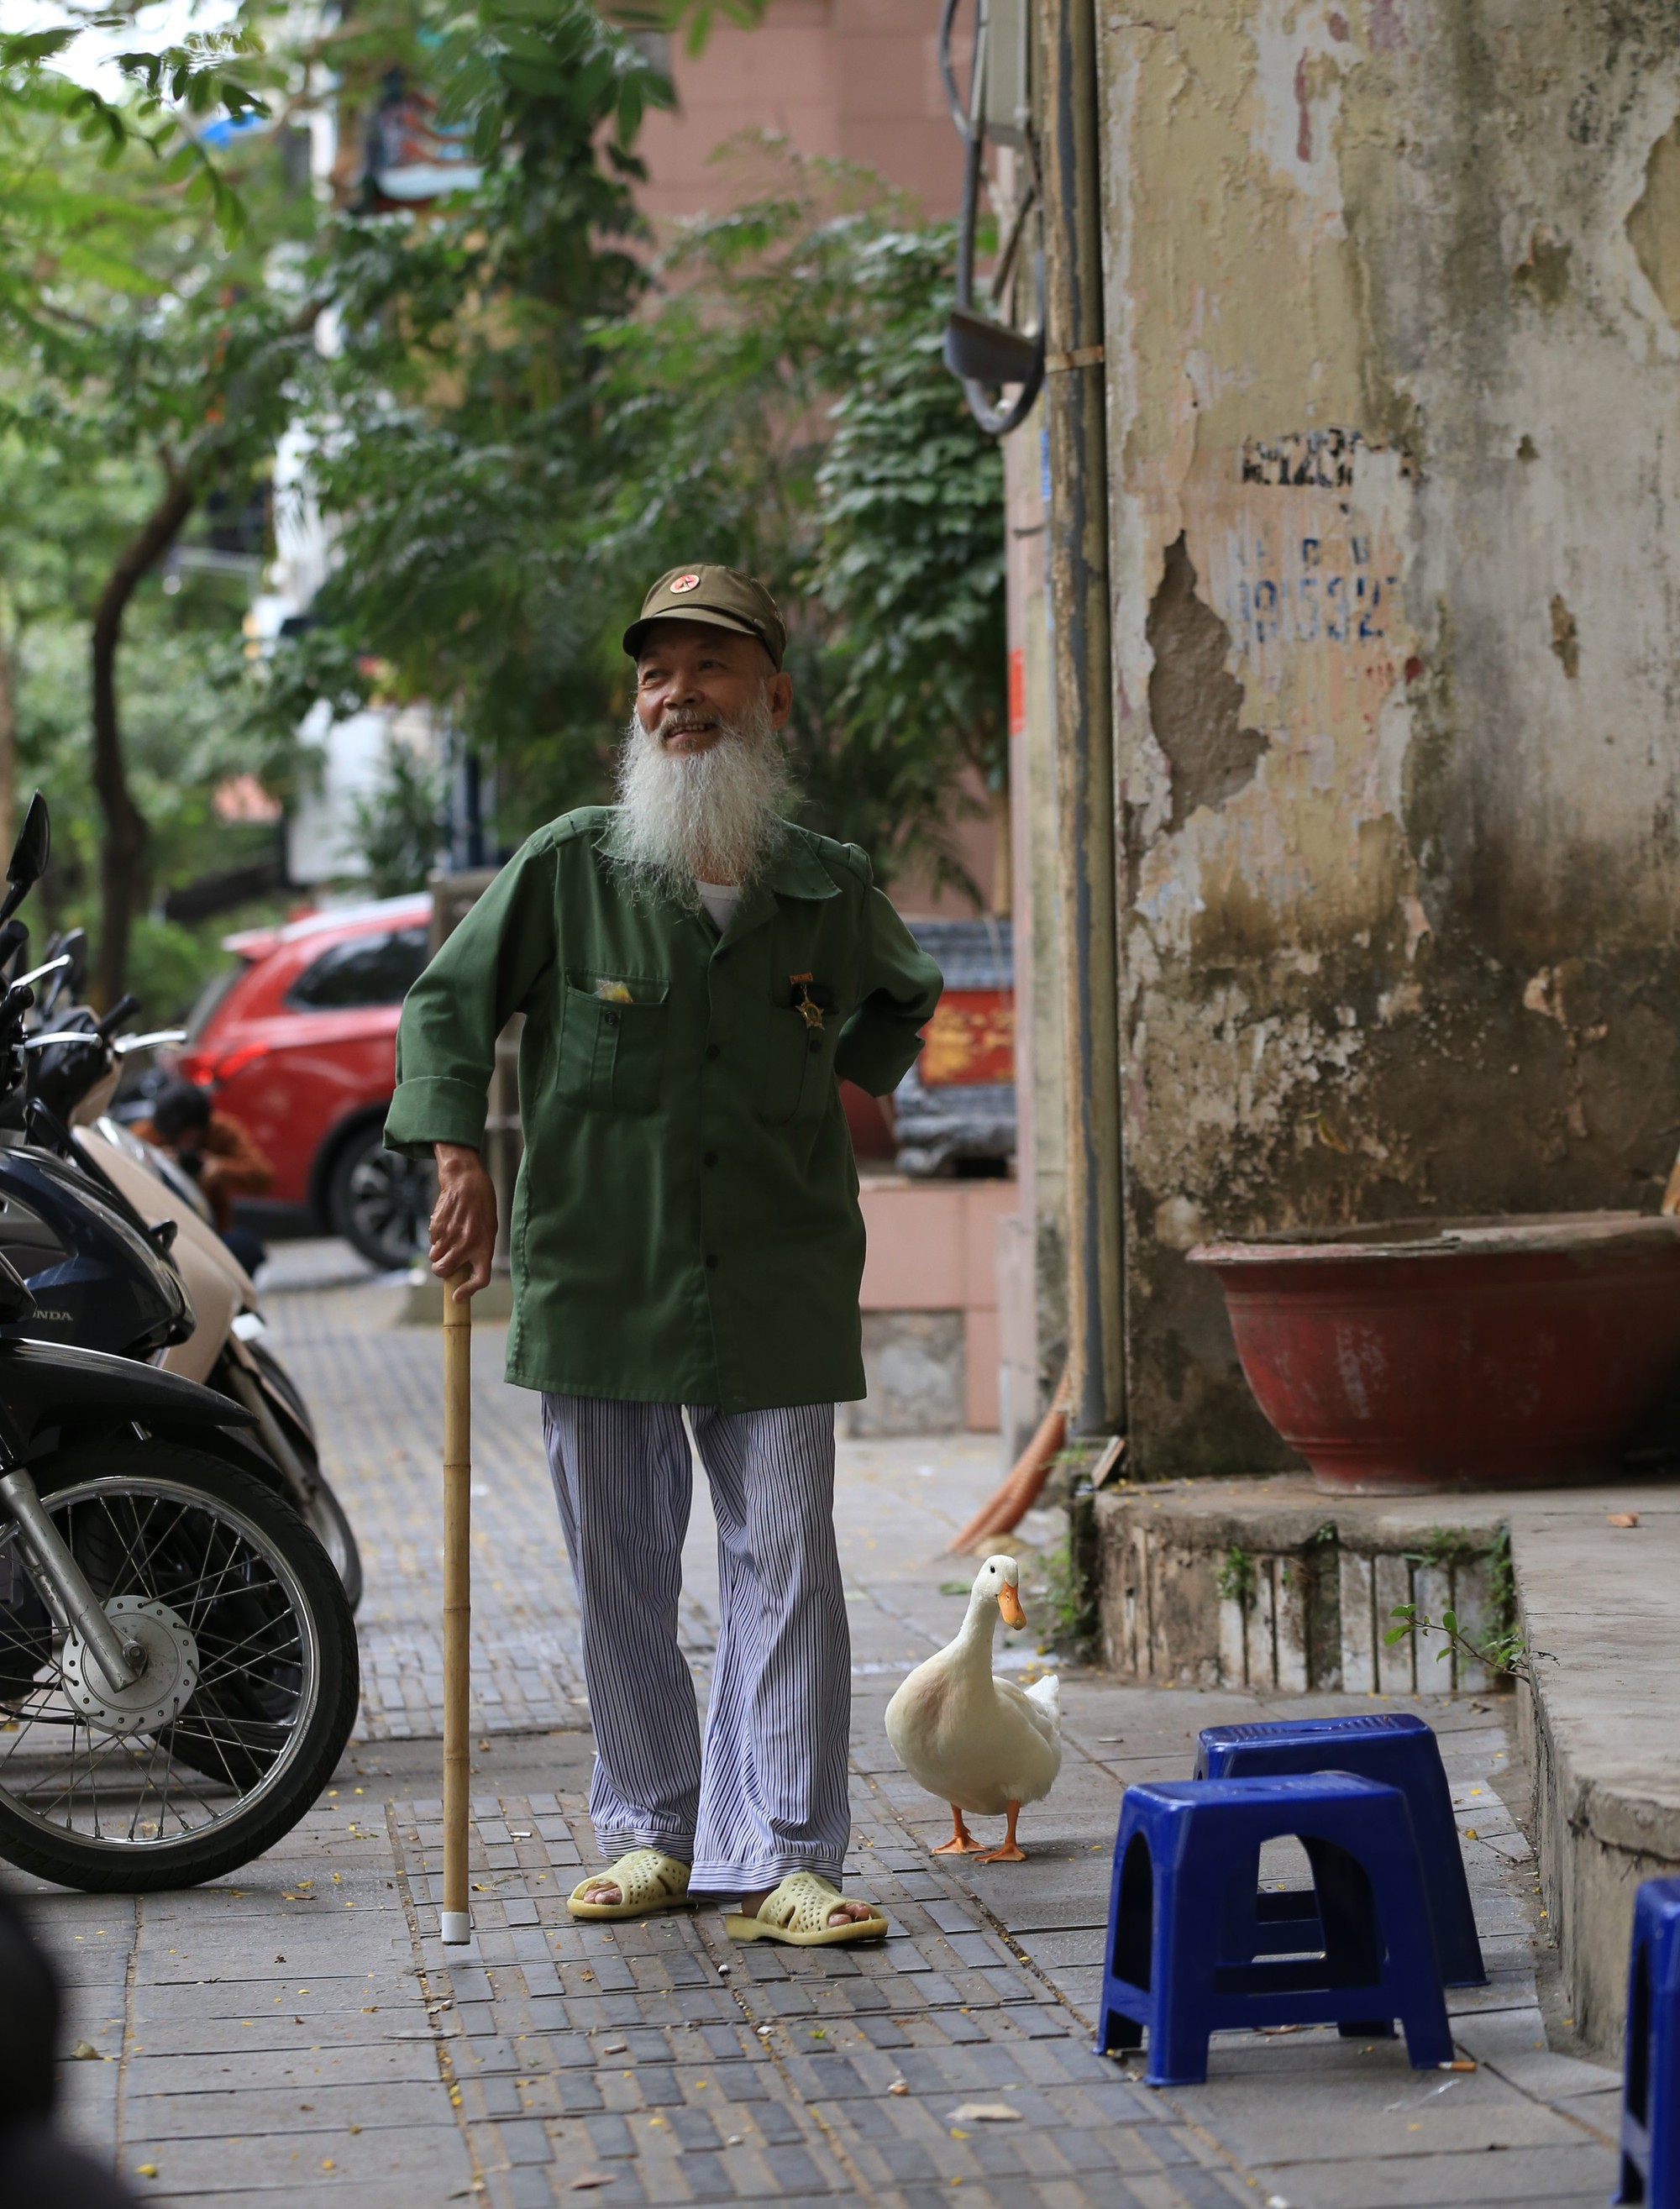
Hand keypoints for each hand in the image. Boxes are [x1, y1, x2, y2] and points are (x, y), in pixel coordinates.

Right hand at [429, 1142, 495, 1298]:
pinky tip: (446, 1224)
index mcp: (485, 1247)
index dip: (468, 1291)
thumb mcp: (489, 1229)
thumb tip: (465, 1271)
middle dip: (442, 1270)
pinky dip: (436, 1238)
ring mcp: (450, 1236)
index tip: (459, 1297)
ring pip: (434, 1258)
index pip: (480, 1279)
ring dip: (438, 1254)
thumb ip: (479, 1250)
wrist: (466, 1180)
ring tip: (449, 1238)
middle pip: (443, 1271)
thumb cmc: (481, 1205)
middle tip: (446, 1262)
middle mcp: (467, 1244)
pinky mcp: (437, 1227)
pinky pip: (431, 1242)